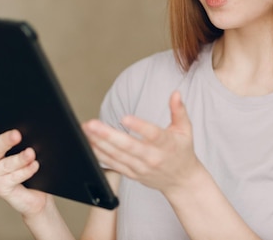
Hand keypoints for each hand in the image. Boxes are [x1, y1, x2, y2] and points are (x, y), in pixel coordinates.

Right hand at [0, 97, 49, 217]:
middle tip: (17, 134)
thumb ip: (43, 134)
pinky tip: (33, 166)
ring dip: (19, 159)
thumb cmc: (36, 167)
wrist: (37, 194)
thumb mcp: (38, 147)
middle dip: (6, 139)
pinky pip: (12, 177)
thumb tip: (69, 120)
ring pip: (6, 163)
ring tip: (31, 154)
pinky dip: (24, 172)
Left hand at [83, 91, 202, 194]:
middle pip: (128, 146)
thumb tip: (175, 93)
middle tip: (92, 124)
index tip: (124, 118)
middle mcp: (152, 157)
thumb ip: (179, 110)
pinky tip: (90, 143)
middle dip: (108, 135)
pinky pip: (113, 164)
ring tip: (86, 129)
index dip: (139, 127)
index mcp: (167, 144)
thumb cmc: (182, 151)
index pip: (153, 135)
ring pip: (117, 155)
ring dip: (99, 142)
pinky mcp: (132, 174)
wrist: (181, 180)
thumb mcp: (186, 130)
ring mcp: (141, 167)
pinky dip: (100, 154)